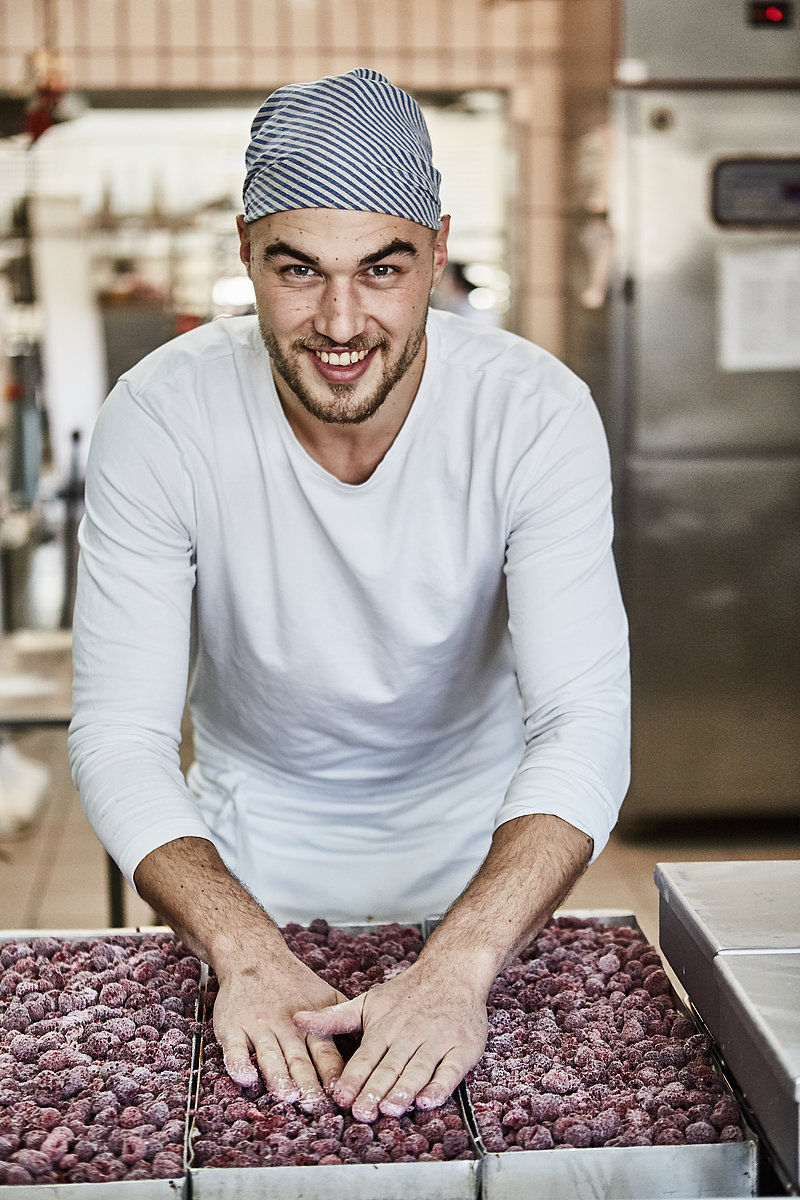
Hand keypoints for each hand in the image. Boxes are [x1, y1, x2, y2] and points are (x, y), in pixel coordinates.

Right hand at [212, 951, 348, 1110]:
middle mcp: (287, 1029)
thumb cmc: (293, 982)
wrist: (255, 956)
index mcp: (311, 1026)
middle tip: (316, 1107)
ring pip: (270, 1056)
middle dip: (308, 1085)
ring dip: (279, 1076)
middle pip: (300, 1061)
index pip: (326, 1055)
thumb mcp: (325, 995)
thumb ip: (342, 1020)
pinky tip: (246, 1078)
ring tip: (287, 1095)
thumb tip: (368, 1044)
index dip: (334, 1077)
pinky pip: (235, 1048)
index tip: (342, 1098)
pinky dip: (239, 1063)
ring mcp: (259, 1029)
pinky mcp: (233, 1028)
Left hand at [294, 956, 487, 1121]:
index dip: (353, 1078)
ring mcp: (437, 1040)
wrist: (452, 971)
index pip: (365, 1056)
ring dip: (404, 1089)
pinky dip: (440, 1086)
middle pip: (390, 1066)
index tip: (341, 1097)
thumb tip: (297, 1019)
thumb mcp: (368, 1002)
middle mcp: (409, 1033)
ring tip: (390, 1107)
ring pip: (418, 1069)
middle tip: (362, 1112)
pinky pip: (450, 1070)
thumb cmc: (407, 993)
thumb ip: (335, 1018)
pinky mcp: (461, 1048)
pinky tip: (428, 1100)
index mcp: (384, 1026)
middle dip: (375, 1090)